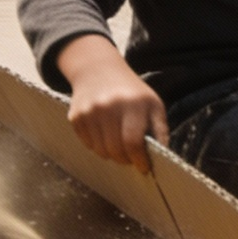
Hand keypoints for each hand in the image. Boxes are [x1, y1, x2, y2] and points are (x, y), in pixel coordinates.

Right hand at [55, 35, 169, 171]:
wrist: (98, 70)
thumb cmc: (131, 92)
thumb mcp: (153, 104)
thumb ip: (159, 130)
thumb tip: (161, 158)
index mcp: (133, 104)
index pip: (133, 142)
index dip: (139, 160)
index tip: (144, 167)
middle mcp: (109, 106)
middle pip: (115, 150)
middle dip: (125, 159)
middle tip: (131, 157)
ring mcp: (89, 111)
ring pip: (100, 151)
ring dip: (111, 153)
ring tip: (117, 142)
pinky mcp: (76, 116)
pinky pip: (88, 144)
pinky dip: (97, 145)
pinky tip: (103, 133)